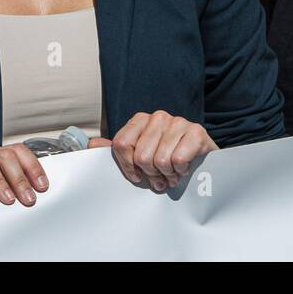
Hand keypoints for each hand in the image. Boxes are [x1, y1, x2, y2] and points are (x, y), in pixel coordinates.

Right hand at [0, 145, 48, 205]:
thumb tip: (35, 200)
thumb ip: (15, 187)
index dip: (33, 167)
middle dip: (20, 179)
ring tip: (8, 198)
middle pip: (7, 156)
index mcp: (2, 156)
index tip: (42, 186)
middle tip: (28, 199)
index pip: (20, 152)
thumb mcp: (2, 186)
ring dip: (0, 180)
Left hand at [92, 111, 216, 191]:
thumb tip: (91, 144)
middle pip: (142, 156)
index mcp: (140, 119)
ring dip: (167, 175)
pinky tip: (183, 168)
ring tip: (172, 173)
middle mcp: (158, 116)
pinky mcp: (196, 131)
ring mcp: (178, 121)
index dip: (127, 166)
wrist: (201, 159)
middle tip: (159, 177)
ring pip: (160, 160)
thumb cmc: (166, 157)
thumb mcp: (139, 154)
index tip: (136, 175)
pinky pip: (178, 160)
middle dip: (151, 174)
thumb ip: (116, 150)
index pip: (121, 144)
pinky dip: (181, 171)